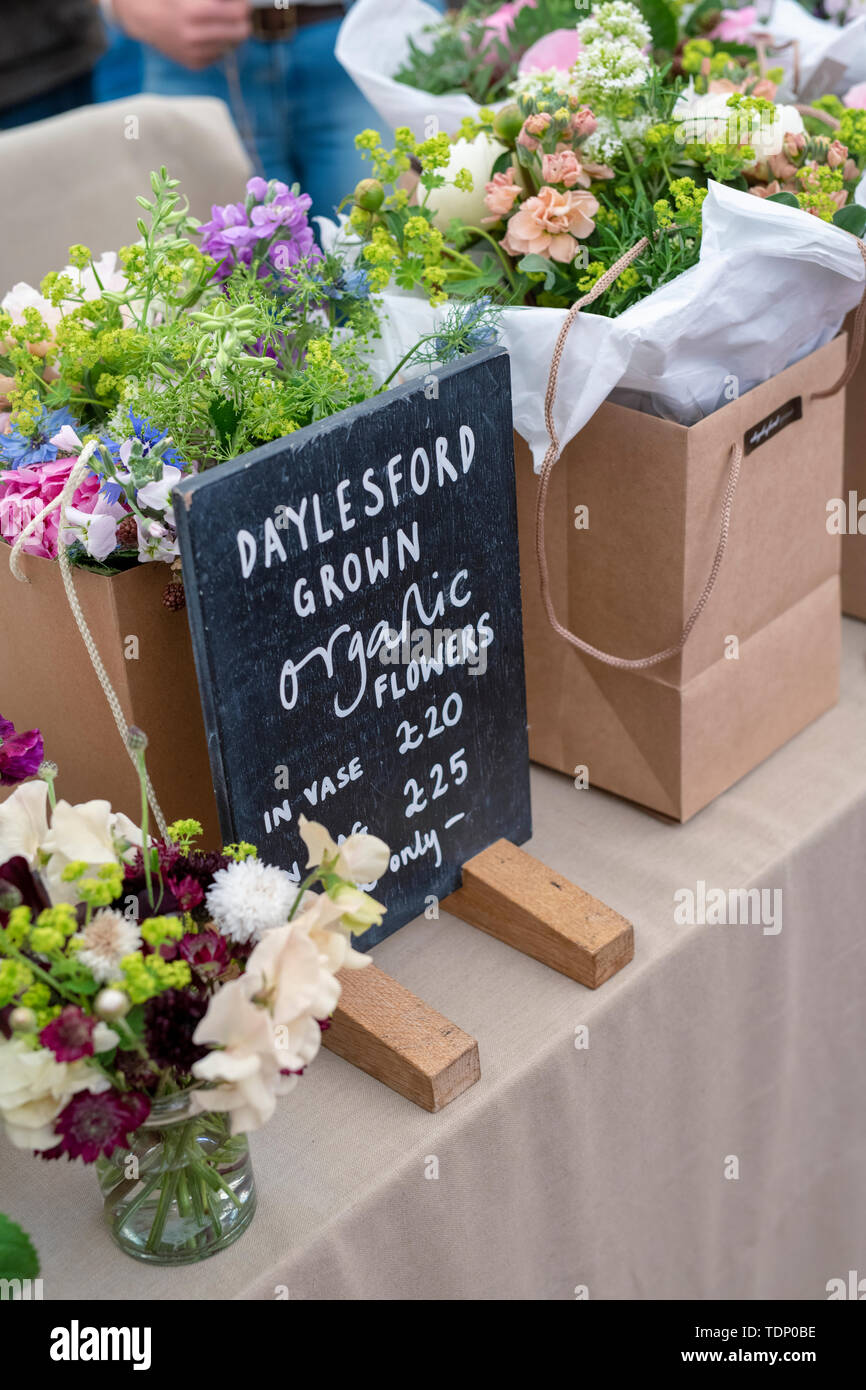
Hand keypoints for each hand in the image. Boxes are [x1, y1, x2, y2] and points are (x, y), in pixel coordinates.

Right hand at [112, 0, 251, 70]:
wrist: (146, 18)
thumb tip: (241, 3)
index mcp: (194, 10)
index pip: (238, 12)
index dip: (243, 5)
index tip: (241, 3)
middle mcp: (194, 35)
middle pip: (241, 32)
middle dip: (242, 21)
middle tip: (237, 14)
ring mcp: (194, 53)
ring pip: (232, 45)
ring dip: (231, 33)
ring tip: (218, 23)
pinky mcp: (194, 64)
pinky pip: (220, 55)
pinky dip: (218, 45)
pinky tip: (206, 35)